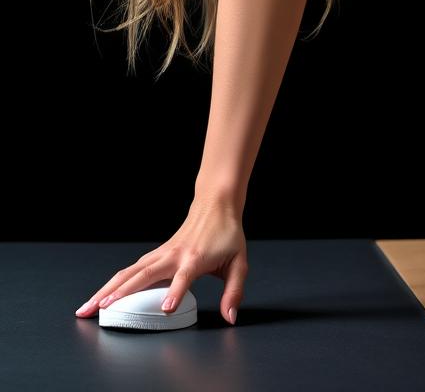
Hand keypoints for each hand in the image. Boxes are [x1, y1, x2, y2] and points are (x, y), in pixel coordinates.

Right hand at [74, 196, 247, 323]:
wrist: (216, 206)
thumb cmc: (227, 234)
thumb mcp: (239, 262)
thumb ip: (234, 290)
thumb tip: (230, 315)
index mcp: (195, 258)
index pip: (184, 277)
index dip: (176, 292)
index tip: (167, 308)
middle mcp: (174, 255)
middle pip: (144, 275)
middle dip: (122, 293)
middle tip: (102, 310)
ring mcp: (161, 254)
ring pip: (129, 272)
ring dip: (108, 288)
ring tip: (88, 307)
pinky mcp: (154, 254)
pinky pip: (130, 269)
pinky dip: (113, 282)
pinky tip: (101, 295)